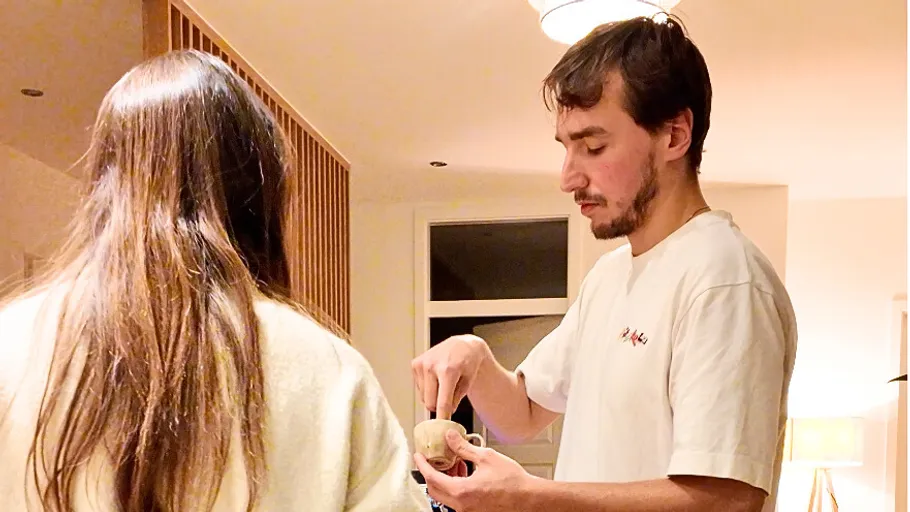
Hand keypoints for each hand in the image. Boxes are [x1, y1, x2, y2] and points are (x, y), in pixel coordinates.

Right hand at [411, 334, 490, 418]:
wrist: (462, 345)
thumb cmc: (468, 362)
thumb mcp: (468, 382)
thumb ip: (456, 399)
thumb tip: (445, 414)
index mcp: (448, 370)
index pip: (442, 402)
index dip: (442, 418)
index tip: (441, 429)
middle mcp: (432, 366)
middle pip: (430, 402)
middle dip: (438, 407)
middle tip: (447, 402)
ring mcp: (422, 364)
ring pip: (424, 397)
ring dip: (432, 396)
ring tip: (443, 384)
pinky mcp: (415, 364)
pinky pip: (419, 388)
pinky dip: (427, 388)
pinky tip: (436, 378)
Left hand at [414, 430, 533, 511]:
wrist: (529, 499)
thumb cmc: (513, 482)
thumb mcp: (486, 457)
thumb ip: (464, 447)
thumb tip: (450, 437)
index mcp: (461, 491)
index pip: (432, 478)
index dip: (423, 465)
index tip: (419, 456)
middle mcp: (461, 505)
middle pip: (434, 490)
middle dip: (431, 473)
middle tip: (433, 459)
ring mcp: (468, 511)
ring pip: (445, 496)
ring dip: (444, 480)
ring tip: (454, 463)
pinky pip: (456, 500)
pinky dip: (454, 486)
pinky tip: (465, 473)